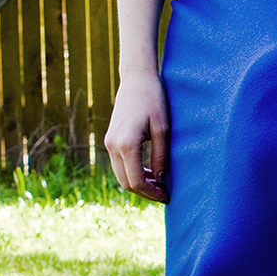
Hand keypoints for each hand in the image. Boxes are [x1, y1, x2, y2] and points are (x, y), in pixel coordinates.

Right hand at [106, 70, 170, 201]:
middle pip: (126, 182)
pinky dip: (133, 173)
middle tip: (165, 193)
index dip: (152, 193)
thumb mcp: (163, 129)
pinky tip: (150, 172)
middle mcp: (113, 146)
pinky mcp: (110, 140)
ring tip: (160, 184)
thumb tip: (161, 181)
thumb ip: (161, 157)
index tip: (167, 196)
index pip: (136, 181)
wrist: (136, 79)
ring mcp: (109, 143)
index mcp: (126, 144)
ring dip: (139, 183)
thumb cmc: (154, 100)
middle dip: (145, 192)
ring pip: (121, 175)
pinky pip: (119, 165)